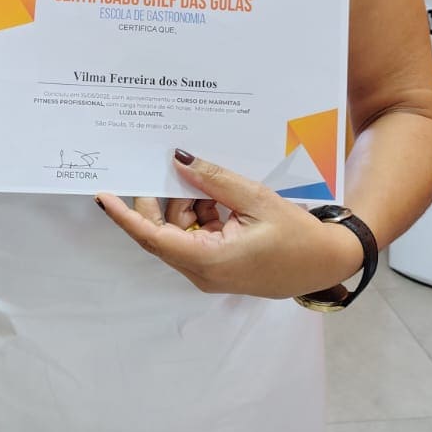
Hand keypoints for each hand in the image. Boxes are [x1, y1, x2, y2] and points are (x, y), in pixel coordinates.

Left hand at [98, 153, 361, 299]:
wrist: (328, 263)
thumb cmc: (298, 236)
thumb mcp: (256, 199)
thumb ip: (214, 180)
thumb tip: (179, 160)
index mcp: (208, 260)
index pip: (153, 237)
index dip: (125, 216)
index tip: (104, 195)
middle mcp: (202, 271)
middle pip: (163, 231)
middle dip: (165, 199)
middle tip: (169, 167)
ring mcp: (209, 270)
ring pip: (179, 231)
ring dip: (189, 204)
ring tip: (217, 186)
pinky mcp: (218, 265)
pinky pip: (196, 235)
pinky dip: (203, 214)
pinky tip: (224, 200)